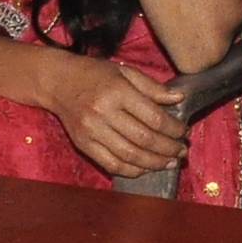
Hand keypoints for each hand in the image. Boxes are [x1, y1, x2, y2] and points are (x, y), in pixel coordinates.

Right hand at [45, 56, 187, 177]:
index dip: (174, 129)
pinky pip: (111, 164)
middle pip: (144, 139)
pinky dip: (132, 170)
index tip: (184, 132)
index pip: (154, 117)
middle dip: (169, 148)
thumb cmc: (94, 74)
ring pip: (130, 156)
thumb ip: (152, 87)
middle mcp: (104, 113)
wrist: (57, 82)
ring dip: (155, 163)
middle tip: (182, 151)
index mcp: (117, 92)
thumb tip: (179, 98)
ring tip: (170, 162)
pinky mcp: (83, 144)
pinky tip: (146, 168)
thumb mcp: (125, 72)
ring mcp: (92, 131)